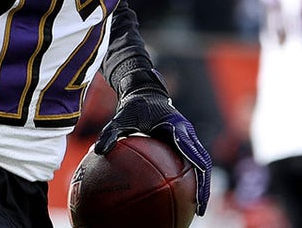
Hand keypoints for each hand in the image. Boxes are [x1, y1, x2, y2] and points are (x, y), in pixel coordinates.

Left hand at [94, 83, 212, 215]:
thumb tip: (97, 151)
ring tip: (196, 208)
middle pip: (203, 162)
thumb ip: (110, 133)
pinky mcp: (184, 142)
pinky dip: (189, 178)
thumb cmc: (133, 106)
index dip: (198, 172)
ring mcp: (188, 137)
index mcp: (177, 127)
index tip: (198, 188)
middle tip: (199, 209)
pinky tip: (179, 195)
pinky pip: (190, 161)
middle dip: (204, 186)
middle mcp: (187, 133)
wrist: (145, 92)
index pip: (192, 152)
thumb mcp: (120, 118)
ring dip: (201, 184)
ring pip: (200, 163)